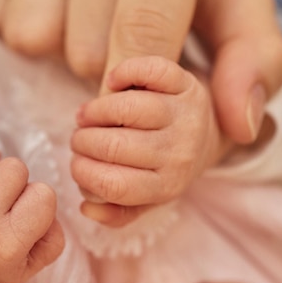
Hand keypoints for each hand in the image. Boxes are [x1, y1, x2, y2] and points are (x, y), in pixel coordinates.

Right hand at [0, 0, 281, 143]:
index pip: (142, 29)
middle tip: (119, 38)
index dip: (136, 86)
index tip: (137, 105)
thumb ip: (252, 53)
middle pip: (84, 50)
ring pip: (31, 37)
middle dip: (105, 64)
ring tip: (83, 15)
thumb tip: (240, 125)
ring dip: (58, 45)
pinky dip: (24, 24)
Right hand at [70, 56, 223, 226]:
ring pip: (128, 108)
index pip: (115, 185)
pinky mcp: (187, 84)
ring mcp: (186, 116)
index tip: (76, 163)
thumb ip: (116, 211)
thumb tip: (87, 208)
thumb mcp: (144, 197)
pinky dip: (126, 72)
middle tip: (78, 139)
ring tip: (85, 116)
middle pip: (115, 146)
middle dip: (83, 142)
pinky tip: (112, 83)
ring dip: (95, 111)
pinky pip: (153, 71)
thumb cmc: (162, 165)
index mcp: (167, 186)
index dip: (84, 174)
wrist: (205, 133)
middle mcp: (181, 153)